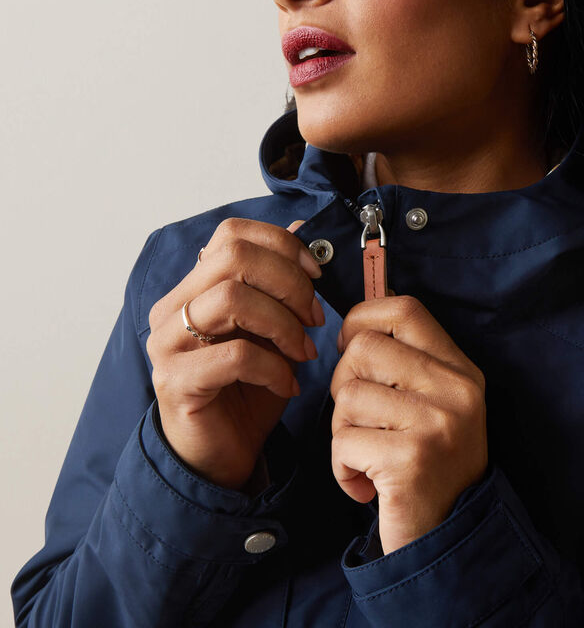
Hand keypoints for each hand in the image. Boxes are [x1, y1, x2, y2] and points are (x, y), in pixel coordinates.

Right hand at [146, 217, 322, 489]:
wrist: (221, 454)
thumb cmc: (248, 389)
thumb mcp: (272, 328)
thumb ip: (279, 282)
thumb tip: (300, 228)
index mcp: (194, 287)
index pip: (231, 234)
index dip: (281, 245)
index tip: (315, 273)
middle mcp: (173, 308)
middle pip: (233, 256)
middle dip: (289, 282)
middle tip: (314, 317)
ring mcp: (169, 343)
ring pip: (233, 298)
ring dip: (284, 323)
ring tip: (304, 351)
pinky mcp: (175, 381)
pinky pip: (236, 355)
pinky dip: (275, 367)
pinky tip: (287, 384)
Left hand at [330, 295, 487, 554]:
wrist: (449, 541)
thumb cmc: (427, 466)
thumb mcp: (433, 404)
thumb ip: (404, 362)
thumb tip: (354, 325)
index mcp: (460, 370)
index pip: (405, 309)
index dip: (363, 319)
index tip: (351, 348)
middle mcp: (455, 390)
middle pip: (365, 348)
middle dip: (344, 382)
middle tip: (359, 419)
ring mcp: (436, 423)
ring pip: (348, 395)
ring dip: (342, 431)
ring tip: (367, 456)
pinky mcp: (410, 459)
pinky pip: (343, 440)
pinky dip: (342, 467)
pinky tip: (365, 485)